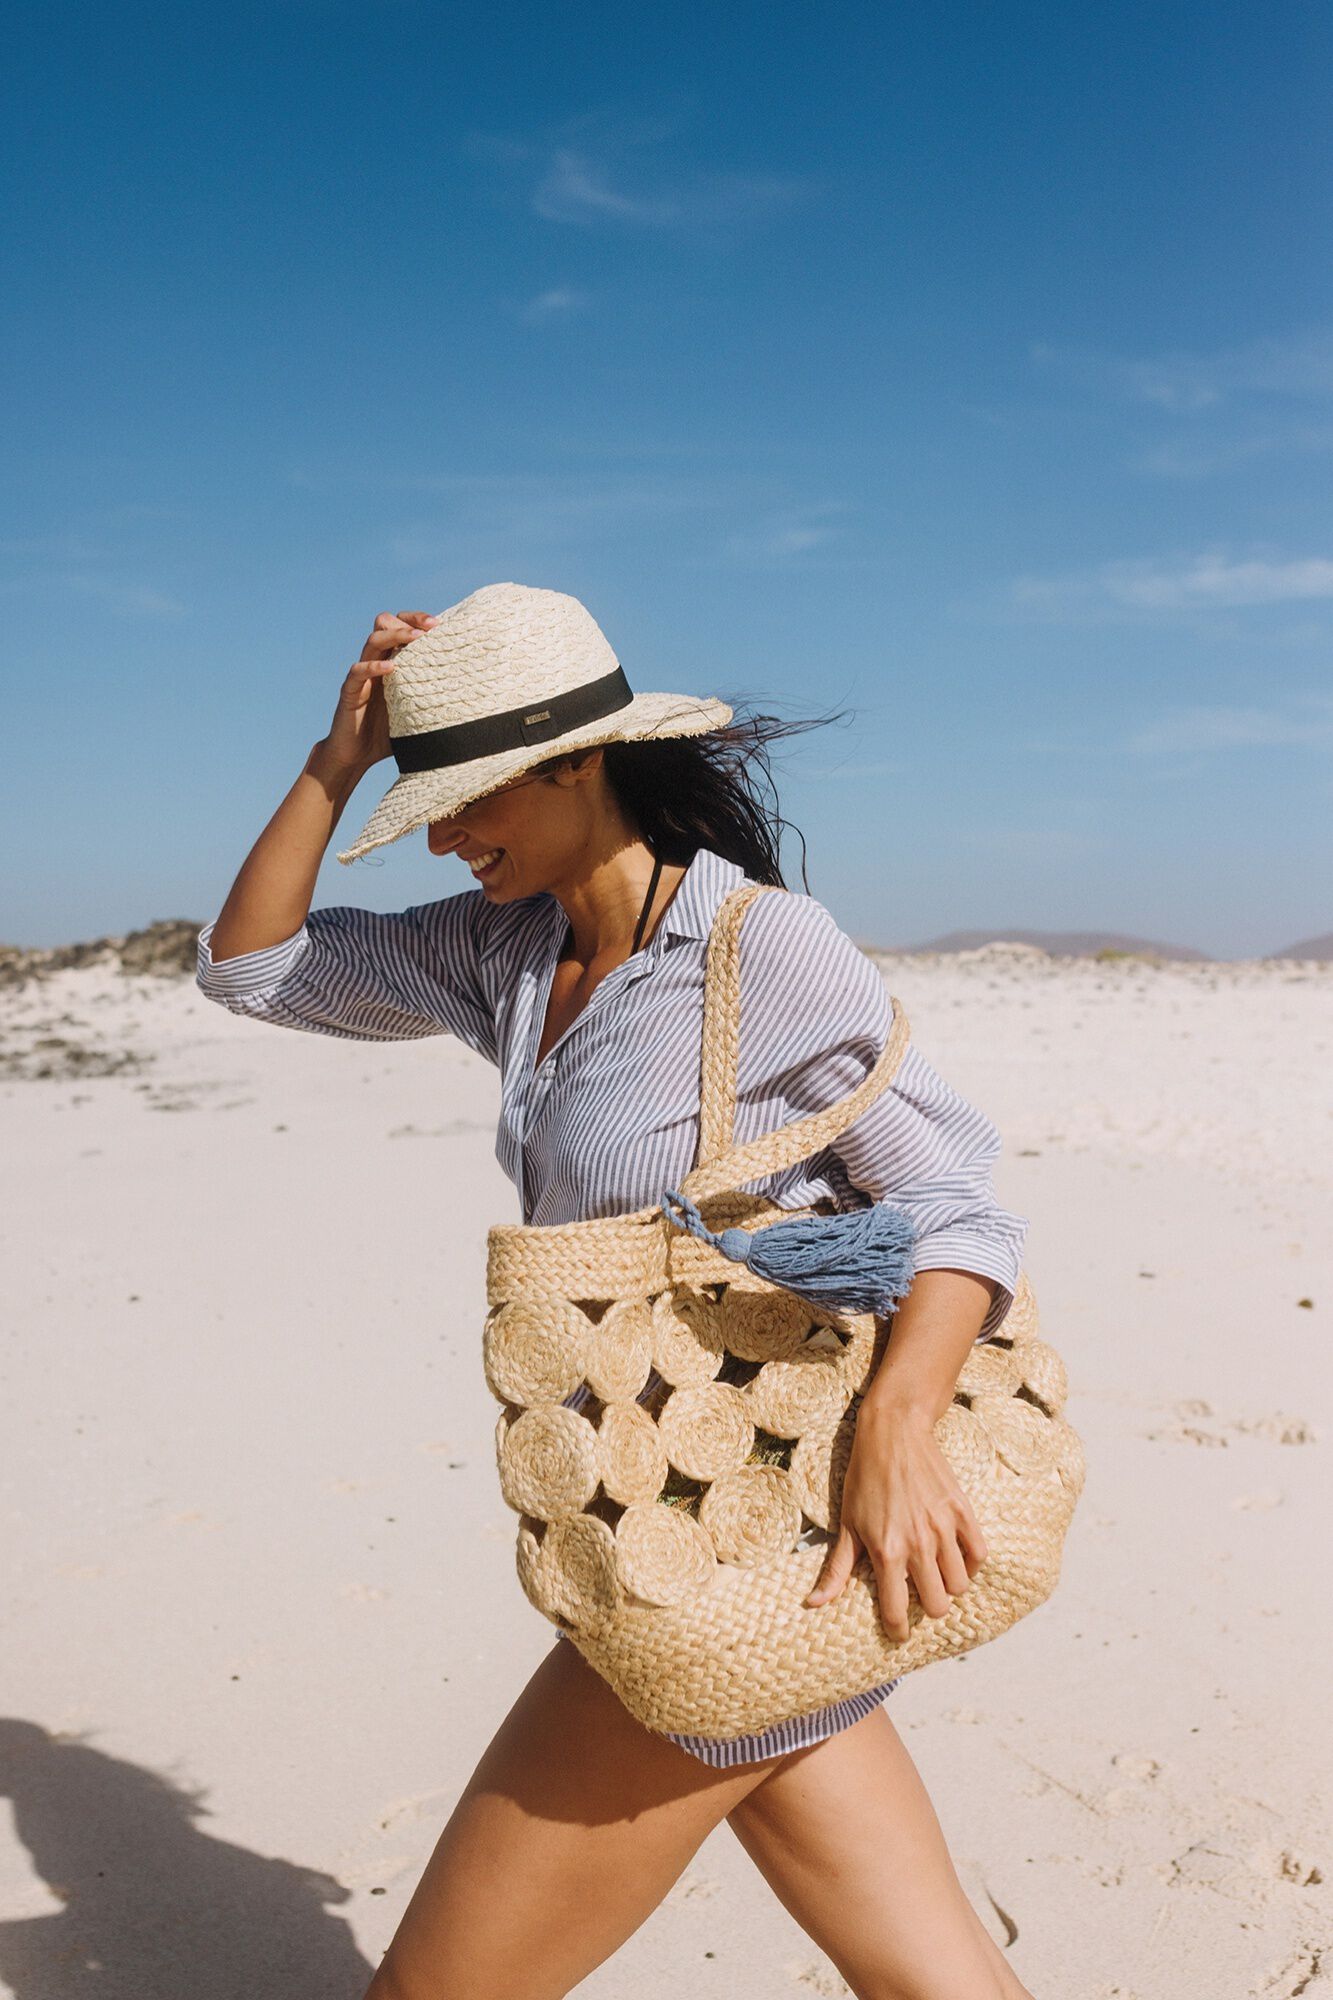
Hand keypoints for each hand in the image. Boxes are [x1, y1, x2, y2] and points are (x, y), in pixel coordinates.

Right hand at [320, 611, 436, 776]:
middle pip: (385, 623)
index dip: (418, 620)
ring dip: (395, 635)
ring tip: (416, 638)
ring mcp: (363, 676)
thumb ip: (436, 702)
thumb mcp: (418, 714)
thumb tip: (476, 706)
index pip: (401, 626)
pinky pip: (358, 672)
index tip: (441, 625)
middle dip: (408, 621)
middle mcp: (376, 663)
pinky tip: (392, 667)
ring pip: (373, 641)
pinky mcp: (350, 692)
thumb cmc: (389, 735)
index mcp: (393, 663)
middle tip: (430, 627)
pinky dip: (373, 666)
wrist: (358, 757)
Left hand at [803, 1402, 987, 1640]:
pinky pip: (979, 1555)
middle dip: (927, 1609)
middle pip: (937, 1606)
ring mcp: (944, 1528)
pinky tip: (955, 1558)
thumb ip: (837, 1570)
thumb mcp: (847, 1523)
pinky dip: (970, 1564)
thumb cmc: (864, 1478)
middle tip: (918, 1597)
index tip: (898, 1633)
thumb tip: (814, 1604)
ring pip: (960, 1585)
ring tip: (935, 1576)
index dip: (898, 1630)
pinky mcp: (963, 1511)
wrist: (893, 1433)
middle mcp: (918, 1544)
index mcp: (887, 1551)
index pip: (898, 1612)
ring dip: (948, 1587)